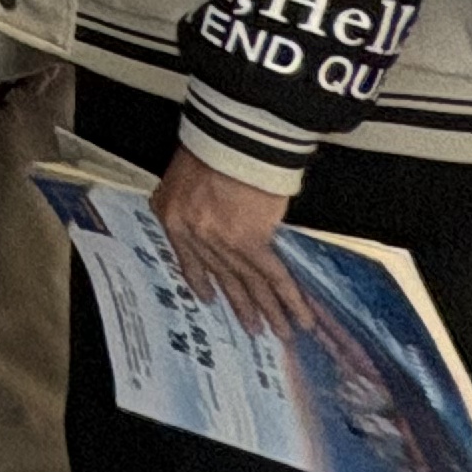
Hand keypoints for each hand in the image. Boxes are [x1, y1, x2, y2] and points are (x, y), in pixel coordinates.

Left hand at [155, 145, 309, 332]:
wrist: (228, 139)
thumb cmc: (207, 149)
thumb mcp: (181, 178)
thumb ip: (191, 204)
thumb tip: (210, 220)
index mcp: (171, 217)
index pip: (188, 259)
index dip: (201, 282)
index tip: (209, 300)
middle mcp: (192, 234)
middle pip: (222, 275)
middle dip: (241, 305)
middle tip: (254, 330)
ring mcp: (220, 241)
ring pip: (248, 281)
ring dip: (268, 309)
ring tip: (281, 332)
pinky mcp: (250, 240)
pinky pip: (272, 274)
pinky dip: (288, 296)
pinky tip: (300, 315)